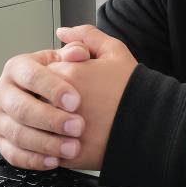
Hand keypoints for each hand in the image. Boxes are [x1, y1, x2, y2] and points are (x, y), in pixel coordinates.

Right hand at [0, 44, 89, 170]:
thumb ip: (76, 51)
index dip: (53, 88)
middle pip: (22, 108)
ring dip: (47, 143)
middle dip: (51, 119)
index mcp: (17, 68)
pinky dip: (35, 160)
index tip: (76, 100)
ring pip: (18, 134)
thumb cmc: (60, 78)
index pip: (30, 75)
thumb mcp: (69, 59)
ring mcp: (1, 119)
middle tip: (77, 126)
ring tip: (72, 146)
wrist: (51, 98)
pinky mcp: (3, 142)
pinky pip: (14, 155)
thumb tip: (77, 53)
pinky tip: (55, 160)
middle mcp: (4, 93)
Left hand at [47, 25, 137, 170]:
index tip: (68, 83)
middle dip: (45, 101)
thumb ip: (85, 36)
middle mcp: (59, 103)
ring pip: (36, 127)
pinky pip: (46, 150)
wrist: (151, 124)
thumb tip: (62, 32)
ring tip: (67, 123)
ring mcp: (62, 131)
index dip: (53, 78)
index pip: (39, 74)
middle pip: (34, 100)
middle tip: (66, 103)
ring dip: (45, 125)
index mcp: (67, 74)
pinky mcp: (68, 154)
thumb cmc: (133, 88)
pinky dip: (52, 146)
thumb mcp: (114, 51)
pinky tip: (71, 139)